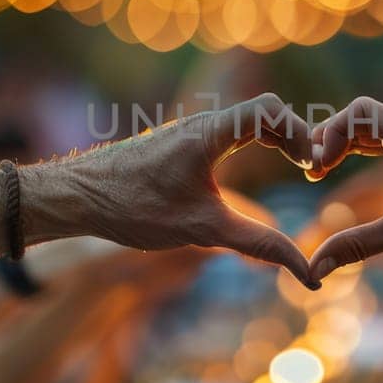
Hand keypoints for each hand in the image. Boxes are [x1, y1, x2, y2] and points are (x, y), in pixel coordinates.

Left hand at [54, 93, 318, 286]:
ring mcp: (185, 131)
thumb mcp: (203, 230)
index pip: (270, 109)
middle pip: (262, 112)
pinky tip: (242, 178)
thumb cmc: (132, 208)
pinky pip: (222, 133)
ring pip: (241, 122)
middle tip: (309, 169)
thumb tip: (306, 273)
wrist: (72, 196)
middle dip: (293, 137)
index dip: (300, 133)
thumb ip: (259, 245)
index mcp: (210, 132)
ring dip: (270, 140)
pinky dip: (247, 145)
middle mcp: (199, 123)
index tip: (310, 167)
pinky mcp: (173, 143)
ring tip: (288, 169)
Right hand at [305, 96, 382, 281]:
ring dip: (352, 147)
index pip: (358, 112)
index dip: (329, 134)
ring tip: (328, 173)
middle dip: (333, 140)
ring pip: (382, 134)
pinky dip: (375, 157)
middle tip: (314, 171)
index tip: (319, 169)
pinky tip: (372, 185)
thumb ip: (359, 245)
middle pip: (364, 120)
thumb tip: (314, 267)